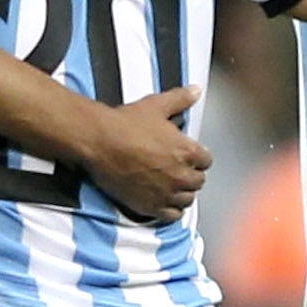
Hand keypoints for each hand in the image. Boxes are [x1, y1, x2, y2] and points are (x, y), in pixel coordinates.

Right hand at [79, 86, 211, 224]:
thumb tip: (195, 90)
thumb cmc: (127, 123)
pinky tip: (163, 201)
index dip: (197, 157)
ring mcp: (166, 193)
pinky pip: (171, 216)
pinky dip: (170, 210)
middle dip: (190, 175)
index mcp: (188, 151)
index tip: (188, 155)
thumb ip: (180, 99)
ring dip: (182, 193)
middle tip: (178, 169)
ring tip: (171, 186)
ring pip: (186, 200)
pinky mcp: (150, 206)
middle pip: (198, 182)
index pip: (206, 161)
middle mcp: (181, 175)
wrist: (100, 143)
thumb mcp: (156, 106)